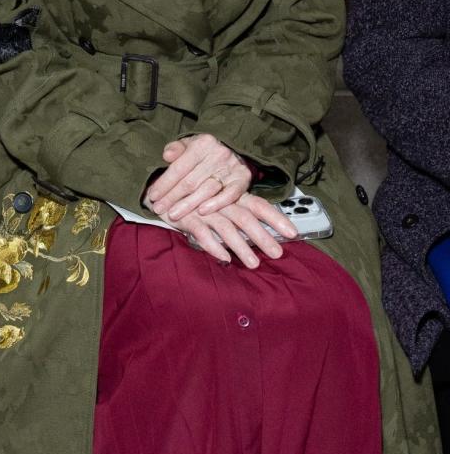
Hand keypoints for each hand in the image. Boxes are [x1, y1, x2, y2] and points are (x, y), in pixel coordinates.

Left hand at [147, 134, 251, 220]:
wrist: (235, 148)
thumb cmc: (205, 151)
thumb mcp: (189, 144)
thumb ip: (176, 149)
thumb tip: (166, 156)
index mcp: (203, 144)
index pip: (179, 167)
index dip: (164, 183)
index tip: (152, 196)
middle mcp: (219, 154)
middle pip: (191, 181)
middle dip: (172, 197)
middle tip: (159, 209)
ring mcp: (232, 167)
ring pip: (207, 189)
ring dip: (188, 204)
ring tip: (173, 214)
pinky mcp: (243, 179)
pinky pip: (230, 195)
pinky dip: (216, 204)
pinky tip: (202, 212)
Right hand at [161, 191, 297, 268]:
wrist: (159, 188)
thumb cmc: (192, 195)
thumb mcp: (215, 197)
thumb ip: (234, 208)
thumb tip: (257, 225)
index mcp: (231, 196)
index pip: (259, 205)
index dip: (276, 218)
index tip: (293, 232)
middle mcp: (220, 203)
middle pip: (246, 219)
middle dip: (263, 238)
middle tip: (278, 254)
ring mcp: (203, 211)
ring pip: (226, 229)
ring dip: (241, 247)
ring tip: (253, 264)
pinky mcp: (186, 218)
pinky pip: (201, 233)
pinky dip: (212, 246)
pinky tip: (224, 258)